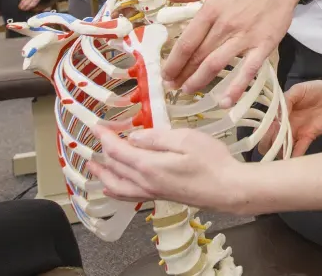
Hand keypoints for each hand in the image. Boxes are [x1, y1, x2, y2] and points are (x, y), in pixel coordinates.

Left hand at [88, 125, 245, 212]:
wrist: (228, 189)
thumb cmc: (212, 162)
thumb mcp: (186, 139)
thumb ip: (157, 138)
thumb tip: (134, 138)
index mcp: (149, 166)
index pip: (118, 151)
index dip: (104, 137)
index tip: (96, 125)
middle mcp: (145, 182)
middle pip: (115, 167)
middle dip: (102, 152)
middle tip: (95, 139)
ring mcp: (152, 192)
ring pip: (117, 186)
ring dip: (103, 174)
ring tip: (93, 166)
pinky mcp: (161, 197)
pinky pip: (128, 195)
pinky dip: (115, 191)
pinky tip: (112, 189)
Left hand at [161, 0, 302, 105]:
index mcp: (211, 10)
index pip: (186, 42)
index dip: (173, 61)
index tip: (165, 73)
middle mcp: (225, 26)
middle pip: (198, 56)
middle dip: (182, 74)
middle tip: (172, 86)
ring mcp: (244, 38)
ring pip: (216, 65)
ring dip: (199, 81)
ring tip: (188, 90)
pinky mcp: (262, 46)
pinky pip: (248, 70)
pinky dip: (236, 87)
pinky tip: (225, 102)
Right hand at [260, 80, 321, 157]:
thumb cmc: (315, 89)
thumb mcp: (298, 90)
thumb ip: (286, 100)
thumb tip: (276, 114)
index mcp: (280, 112)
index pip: (267, 124)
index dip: (263, 131)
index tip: (261, 136)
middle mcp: (286, 124)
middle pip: (272, 138)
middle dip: (268, 144)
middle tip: (269, 147)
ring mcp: (296, 132)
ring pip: (283, 146)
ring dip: (279, 152)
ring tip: (276, 157)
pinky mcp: (308, 137)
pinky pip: (299, 149)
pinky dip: (294, 156)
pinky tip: (290, 161)